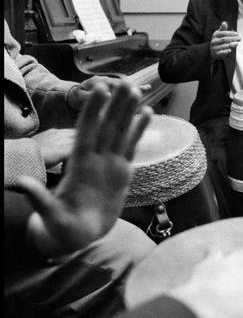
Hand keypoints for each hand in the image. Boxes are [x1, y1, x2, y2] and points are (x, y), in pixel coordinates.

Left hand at [17, 81, 152, 258]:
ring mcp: (109, 163)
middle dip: (115, 104)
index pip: (87, 131)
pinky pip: (131, 146)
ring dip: (127, 111)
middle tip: (125, 82)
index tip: (99, 90)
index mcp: (79, 165)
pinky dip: (138, 130)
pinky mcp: (121, 171)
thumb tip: (20, 182)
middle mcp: (95, 159)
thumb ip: (39, 199)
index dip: (92, 111)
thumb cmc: (61, 227)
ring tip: (137, 90)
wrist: (78, 236)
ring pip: (120, 131)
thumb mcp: (49, 215)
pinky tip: (146, 113)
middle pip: (106, 126)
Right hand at [210, 21, 239, 59]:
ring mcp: (214, 47)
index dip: (231, 33)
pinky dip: (226, 51)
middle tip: (239, 38)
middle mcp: (214, 41)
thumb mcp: (219, 33)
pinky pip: (221, 52)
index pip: (223, 33)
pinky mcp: (216, 54)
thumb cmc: (218, 40)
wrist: (212, 51)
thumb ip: (223, 28)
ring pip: (223, 46)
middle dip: (232, 38)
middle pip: (224, 39)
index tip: (237, 34)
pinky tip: (230, 50)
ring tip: (237, 43)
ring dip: (231, 44)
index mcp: (215, 35)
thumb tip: (224, 22)